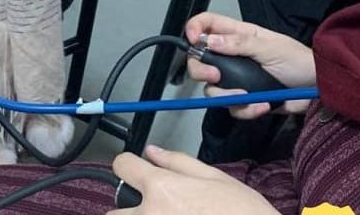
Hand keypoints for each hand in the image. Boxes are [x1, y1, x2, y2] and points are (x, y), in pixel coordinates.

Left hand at [107, 146, 278, 214]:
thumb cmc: (244, 213)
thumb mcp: (215, 177)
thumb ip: (178, 162)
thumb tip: (152, 152)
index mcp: (162, 188)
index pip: (122, 166)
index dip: (128, 165)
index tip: (135, 170)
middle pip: (115, 212)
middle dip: (129, 209)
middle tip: (153, 209)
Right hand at [186, 12, 314, 119]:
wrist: (319, 90)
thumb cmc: (298, 60)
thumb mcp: (271, 47)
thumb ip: (240, 44)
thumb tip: (209, 41)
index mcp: (238, 34)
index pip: (207, 24)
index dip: (194, 29)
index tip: (193, 41)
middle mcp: (232, 56)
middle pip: (199, 59)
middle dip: (201, 70)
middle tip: (215, 76)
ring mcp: (237, 79)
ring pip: (212, 88)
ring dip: (226, 96)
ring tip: (246, 97)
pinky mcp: (245, 101)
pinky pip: (232, 108)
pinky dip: (245, 110)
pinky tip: (262, 107)